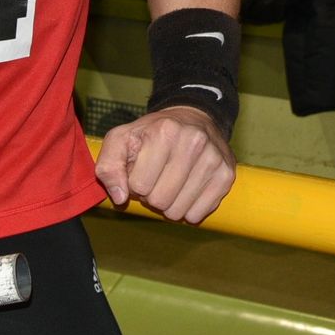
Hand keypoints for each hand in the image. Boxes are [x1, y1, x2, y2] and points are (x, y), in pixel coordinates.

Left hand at [96, 105, 235, 223]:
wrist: (193, 119)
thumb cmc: (152, 133)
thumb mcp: (122, 139)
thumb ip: (108, 166)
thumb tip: (120, 198)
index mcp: (165, 131)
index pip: (138, 185)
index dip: (135, 184)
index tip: (142, 170)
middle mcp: (194, 142)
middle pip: (159, 200)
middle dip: (152, 196)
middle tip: (157, 179)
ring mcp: (213, 159)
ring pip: (178, 211)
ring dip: (170, 205)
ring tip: (172, 184)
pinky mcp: (226, 175)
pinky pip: (199, 215)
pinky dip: (188, 210)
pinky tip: (187, 192)